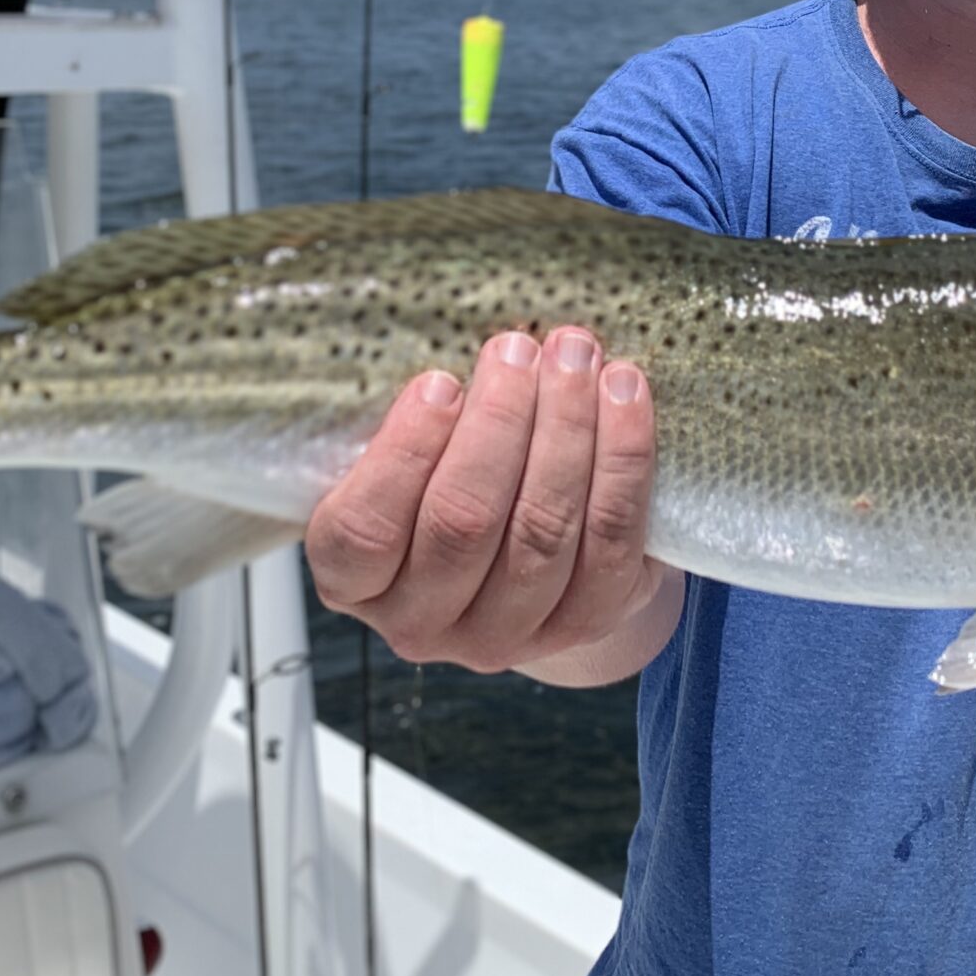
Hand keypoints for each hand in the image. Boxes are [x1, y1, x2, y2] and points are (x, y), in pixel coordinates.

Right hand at [304, 327, 664, 672]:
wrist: (525, 555)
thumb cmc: (444, 480)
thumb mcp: (402, 456)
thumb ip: (406, 421)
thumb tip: (450, 338)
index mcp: (352, 580)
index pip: (364, 530)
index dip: (405, 453)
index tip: (440, 382)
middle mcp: (420, 622)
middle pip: (464, 523)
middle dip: (500, 421)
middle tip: (519, 348)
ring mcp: (504, 637)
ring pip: (542, 531)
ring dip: (566, 429)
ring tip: (575, 355)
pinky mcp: (584, 626)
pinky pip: (611, 540)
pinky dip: (622, 460)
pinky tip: (623, 394)